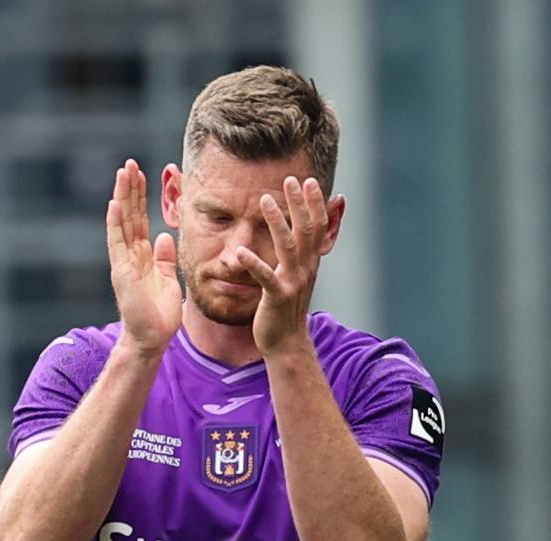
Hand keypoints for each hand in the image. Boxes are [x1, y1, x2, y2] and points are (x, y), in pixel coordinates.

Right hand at [106, 159, 182, 353]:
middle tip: (130, 163)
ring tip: (123, 173)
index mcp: (142, 256)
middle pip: (129, 216)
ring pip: (122, 223)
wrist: (152, 337)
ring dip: (122, 197)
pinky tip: (115, 203)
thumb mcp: (167, 279)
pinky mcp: (121, 272)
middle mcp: (130, 255)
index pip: (140, 220)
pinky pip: (117, 243)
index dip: (141, 198)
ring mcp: (124, 262)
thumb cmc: (159, 313)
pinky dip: (116, 223)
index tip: (142, 175)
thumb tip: (166, 236)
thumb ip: (165, 258)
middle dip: (130, 190)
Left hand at [236, 176, 330, 355]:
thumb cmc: (287, 307)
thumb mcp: (299, 276)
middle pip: (305, 231)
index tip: (309, 181)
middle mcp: (305, 270)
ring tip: (265, 200)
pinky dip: (253, 264)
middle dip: (299, 204)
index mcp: (309, 263)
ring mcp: (292, 283)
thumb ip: (305, 253)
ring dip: (277, 222)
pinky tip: (240, 252)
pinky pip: (265, 278)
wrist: (286, 342)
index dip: (315, 204)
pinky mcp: (276, 298)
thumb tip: (309, 240)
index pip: (318, 228)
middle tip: (291, 180)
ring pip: (287, 247)